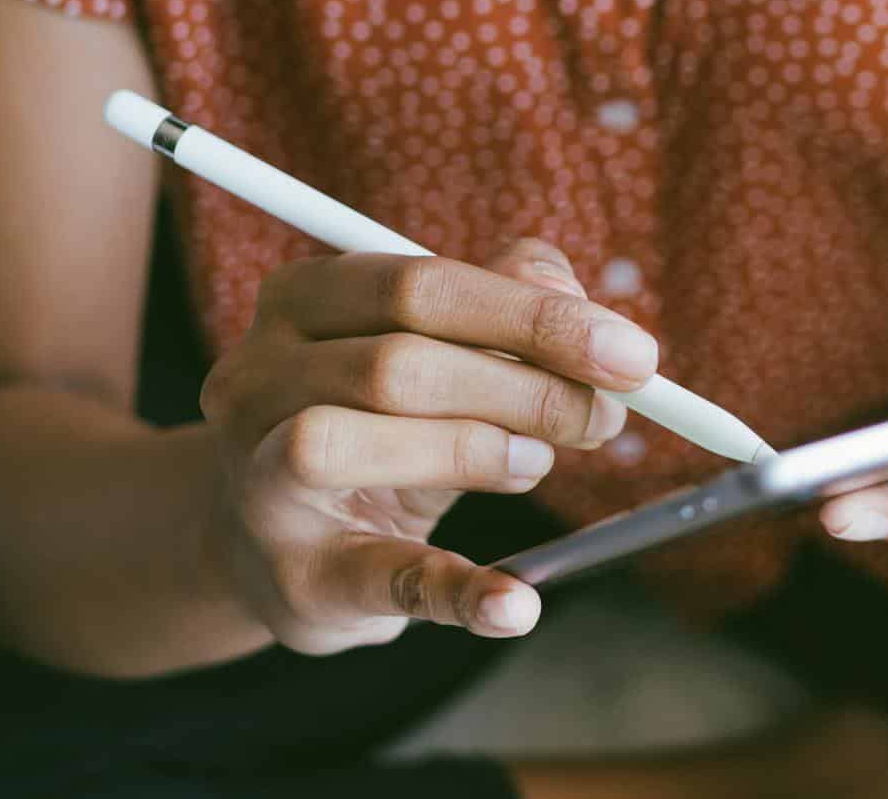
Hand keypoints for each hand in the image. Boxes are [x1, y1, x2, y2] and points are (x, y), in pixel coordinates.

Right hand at [199, 238, 655, 652]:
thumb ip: (505, 303)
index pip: (421, 284)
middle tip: (604, 418)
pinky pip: (374, 577)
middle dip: (524, 387)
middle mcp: (256, 378)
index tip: (632, 354)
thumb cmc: (377, 422)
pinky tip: (517, 602)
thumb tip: (577, 301)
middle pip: (394, 363)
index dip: (535, 317)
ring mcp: (255, 479)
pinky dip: (457, 589)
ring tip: (537, 467)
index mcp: (301, 300)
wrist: (275, 538)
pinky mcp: (293, 575)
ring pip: (342, 442)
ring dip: (470, 450)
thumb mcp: (433, 349)